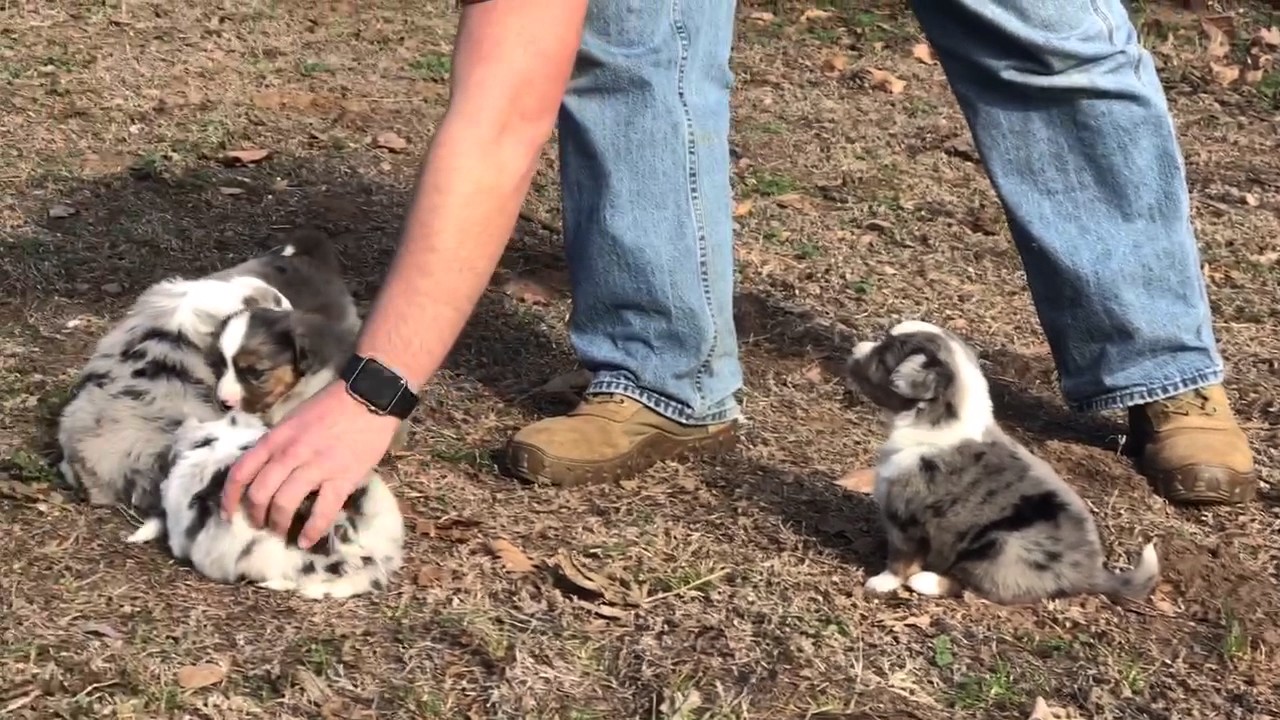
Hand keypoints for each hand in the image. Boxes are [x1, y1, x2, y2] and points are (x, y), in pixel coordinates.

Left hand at [221, 380, 402, 548]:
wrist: (369, 396)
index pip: (241, 472)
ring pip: (285, 504)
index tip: (228, 514)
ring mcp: (317, 467)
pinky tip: (305, 541)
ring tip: (280, 533)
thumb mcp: (294, 418)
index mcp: (276, 438)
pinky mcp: (342, 478)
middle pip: (260, 493)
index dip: (230, 498)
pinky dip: (312, 531)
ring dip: (278, 524)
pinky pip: (323, 511)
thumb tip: (266, 469)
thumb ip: (279, 443)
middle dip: (255, 515)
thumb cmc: (331, 404)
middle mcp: (290, 454)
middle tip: (259, 526)